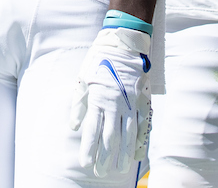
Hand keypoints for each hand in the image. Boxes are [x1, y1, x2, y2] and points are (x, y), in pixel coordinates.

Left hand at [70, 27, 152, 176]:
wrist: (123, 45)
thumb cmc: (99, 61)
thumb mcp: (82, 79)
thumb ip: (78, 104)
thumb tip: (74, 126)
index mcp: (98, 99)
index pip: (92, 131)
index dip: (89, 149)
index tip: (86, 163)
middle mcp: (115, 105)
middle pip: (110, 137)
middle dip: (105, 156)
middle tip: (101, 172)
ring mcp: (131, 104)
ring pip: (128, 135)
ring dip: (124, 153)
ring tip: (121, 168)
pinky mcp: (142, 101)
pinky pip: (143, 125)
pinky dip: (141, 139)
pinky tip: (139, 152)